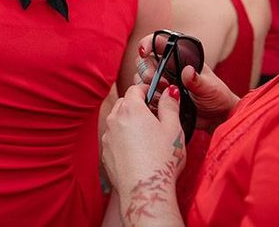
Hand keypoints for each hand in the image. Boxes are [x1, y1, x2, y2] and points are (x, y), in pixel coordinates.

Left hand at [102, 85, 184, 225]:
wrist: (144, 190)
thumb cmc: (162, 160)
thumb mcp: (173, 129)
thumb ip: (170, 106)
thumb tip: (169, 92)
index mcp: (131, 109)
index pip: (135, 89)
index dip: (147, 90)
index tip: (156, 95)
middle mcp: (114, 119)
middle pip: (124, 103)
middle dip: (137, 105)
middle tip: (153, 115)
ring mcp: (108, 137)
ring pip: (116, 121)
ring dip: (128, 122)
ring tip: (145, 135)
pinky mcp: (105, 153)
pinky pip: (113, 138)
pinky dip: (122, 139)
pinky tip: (136, 151)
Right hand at [134, 34, 239, 131]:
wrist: (216, 116)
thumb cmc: (216, 95)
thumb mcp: (210, 87)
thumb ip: (198, 80)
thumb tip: (188, 71)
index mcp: (179, 56)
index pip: (158, 42)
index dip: (147, 43)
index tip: (144, 52)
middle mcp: (167, 67)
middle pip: (144, 61)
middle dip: (147, 71)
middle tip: (163, 84)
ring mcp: (160, 82)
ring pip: (140, 78)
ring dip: (148, 86)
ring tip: (165, 96)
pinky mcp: (158, 97)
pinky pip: (144, 95)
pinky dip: (148, 99)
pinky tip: (160, 105)